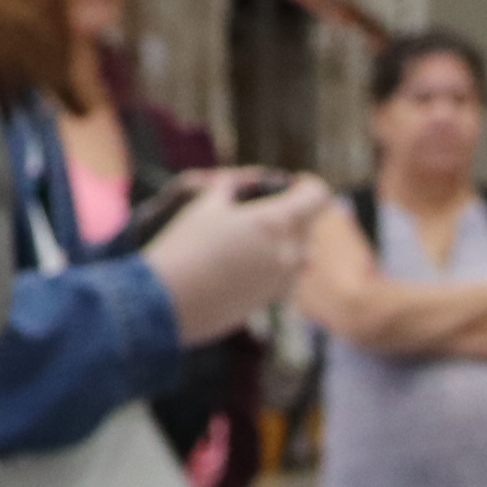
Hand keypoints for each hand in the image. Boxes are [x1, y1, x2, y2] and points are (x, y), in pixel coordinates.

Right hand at [145, 171, 331, 344]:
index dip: (306, 186)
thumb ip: (232, 190)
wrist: (169, 302)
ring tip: (254, 238)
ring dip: (287, 242)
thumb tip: (240, 185)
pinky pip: (285, 277)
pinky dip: (275, 265)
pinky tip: (245, 264)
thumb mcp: (206, 204)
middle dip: (293, 213)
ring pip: (302, 254)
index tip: (291, 185)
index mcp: (278, 222)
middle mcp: (289, 253)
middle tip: (263, 209)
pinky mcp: (271, 301)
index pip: (318, 196)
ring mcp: (283, 281)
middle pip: (309, 225)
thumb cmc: (186, 246)